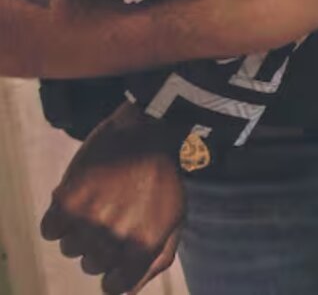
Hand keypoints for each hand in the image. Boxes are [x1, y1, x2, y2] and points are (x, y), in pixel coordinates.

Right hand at [41, 103, 184, 294]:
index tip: (118, 253)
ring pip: (70, 249)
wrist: (149, 132)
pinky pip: (50, 230)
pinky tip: (80, 199)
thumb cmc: (163, 180)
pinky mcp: (68, 201)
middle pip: (91, 266)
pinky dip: (60, 218)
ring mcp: (90, 220)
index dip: (114, 271)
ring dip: (81, 231)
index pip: (114, 287)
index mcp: (144, 246)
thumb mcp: (174, 220)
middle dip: (101, 246)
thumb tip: (125, 292)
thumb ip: (155, 261)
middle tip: (115, 217)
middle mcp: (116, 237)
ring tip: (101, 203)